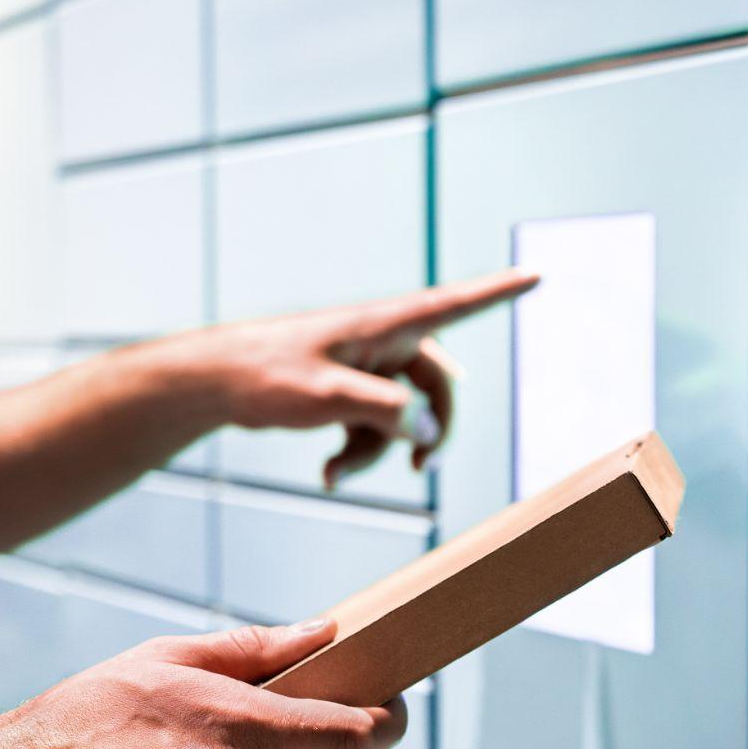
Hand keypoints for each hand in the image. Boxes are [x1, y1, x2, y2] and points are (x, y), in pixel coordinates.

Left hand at [165, 269, 537, 487]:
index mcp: (382, 325)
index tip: (536, 274)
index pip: (453, 305)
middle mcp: (379, 340)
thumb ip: (383, 410)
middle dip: (429, 427)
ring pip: (401, 412)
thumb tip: (424, 426)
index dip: (497, 293)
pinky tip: (328, 472)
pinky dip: (358, 450)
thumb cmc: (263, 375)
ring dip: (380, 449)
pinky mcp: (344, 386)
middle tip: (420, 465)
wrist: (211, 383)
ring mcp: (363, 364)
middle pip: (436, 383)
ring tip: (337, 473)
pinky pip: (372, 422)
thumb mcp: (325, 396)